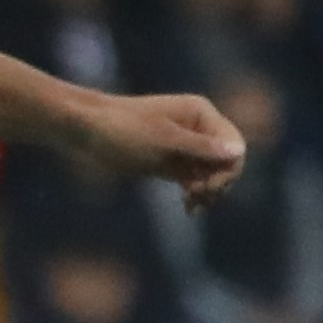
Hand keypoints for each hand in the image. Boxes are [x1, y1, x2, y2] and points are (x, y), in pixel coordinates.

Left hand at [70, 89, 245, 208]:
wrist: (84, 132)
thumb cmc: (122, 129)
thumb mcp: (163, 140)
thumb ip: (201, 148)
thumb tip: (238, 151)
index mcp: (201, 113)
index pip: (234, 144)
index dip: (229, 168)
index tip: (209, 187)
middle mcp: (198, 128)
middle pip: (226, 160)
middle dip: (218, 181)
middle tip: (197, 197)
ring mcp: (184, 146)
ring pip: (211, 173)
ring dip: (207, 191)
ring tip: (192, 204)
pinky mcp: (169, 162)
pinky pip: (194, 180)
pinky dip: (195, 194)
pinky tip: (189, 209)